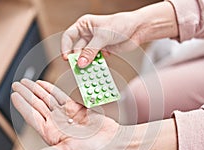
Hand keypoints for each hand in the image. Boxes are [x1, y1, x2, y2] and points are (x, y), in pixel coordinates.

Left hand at [11, 79, 120, 149]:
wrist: (110, 140)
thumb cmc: (91, 149)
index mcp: (51, 134)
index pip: (32, 117)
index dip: (22, 106)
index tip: (14, 95)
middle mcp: (55, 124)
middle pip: (37, 106)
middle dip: (26, 95)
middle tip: (17, 84)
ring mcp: (64, 115)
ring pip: (46, 100)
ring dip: (36, 90)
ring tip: (27, 82)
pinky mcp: (73, 109)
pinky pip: (59, 97)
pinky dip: (50, 90)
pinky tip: (42, 84)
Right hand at [61, 2, 177, 67]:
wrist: (138, 29)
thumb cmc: (121, 24)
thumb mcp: (103, 36)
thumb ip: (91, 51)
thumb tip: (81, 63)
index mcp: (84, 25)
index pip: (69, 36)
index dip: (65, 47)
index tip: (67, 58)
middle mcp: (87, 34)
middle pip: (76, 49)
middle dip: (78, 59)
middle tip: (78, 68)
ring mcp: (95, 43)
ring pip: (86, 56)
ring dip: (87, 64)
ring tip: (87, 71)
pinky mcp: (102, 50)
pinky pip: (95, 60)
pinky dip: (96, 65)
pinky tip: (98, 69)